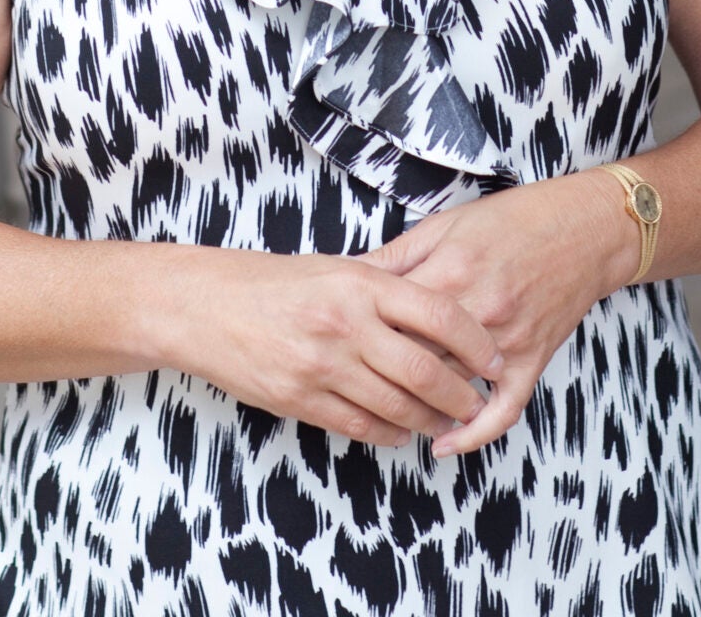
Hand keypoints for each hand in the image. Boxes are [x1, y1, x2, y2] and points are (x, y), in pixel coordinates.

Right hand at [169, 247, 506, 447]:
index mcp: (360, 283)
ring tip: (450, 422)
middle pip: (424, 369)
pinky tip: (405, 432)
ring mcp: (323, 365)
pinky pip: (361, 426)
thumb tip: (435, 311)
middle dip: (461, 393)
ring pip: (397, 405)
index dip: (474, 341)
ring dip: (431, 419)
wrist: (206, 307)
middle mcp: (346, 323)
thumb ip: (381, 287)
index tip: (493, 358)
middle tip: (479, 400)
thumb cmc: (272, 282)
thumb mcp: (333, 267)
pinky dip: (391, 433)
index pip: (438, 313)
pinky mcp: (301, 399)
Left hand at [364, 172, 639, 454]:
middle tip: (354, 383)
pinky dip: (474, 433)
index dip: (360, 334)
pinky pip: (502, 409)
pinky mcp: (531, 360)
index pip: (390, 318)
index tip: (339, 346)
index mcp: (449, 271)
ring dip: (419, 404)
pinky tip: (446, 444)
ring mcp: (506, 340)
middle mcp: (476, 310)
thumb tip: (347, 275)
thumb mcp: (444, 224)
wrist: (580, 228)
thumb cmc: (509, 219)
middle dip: (382, 373)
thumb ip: (397, 256)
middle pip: (415, 357)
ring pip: (451, 386)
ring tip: (387, 413)